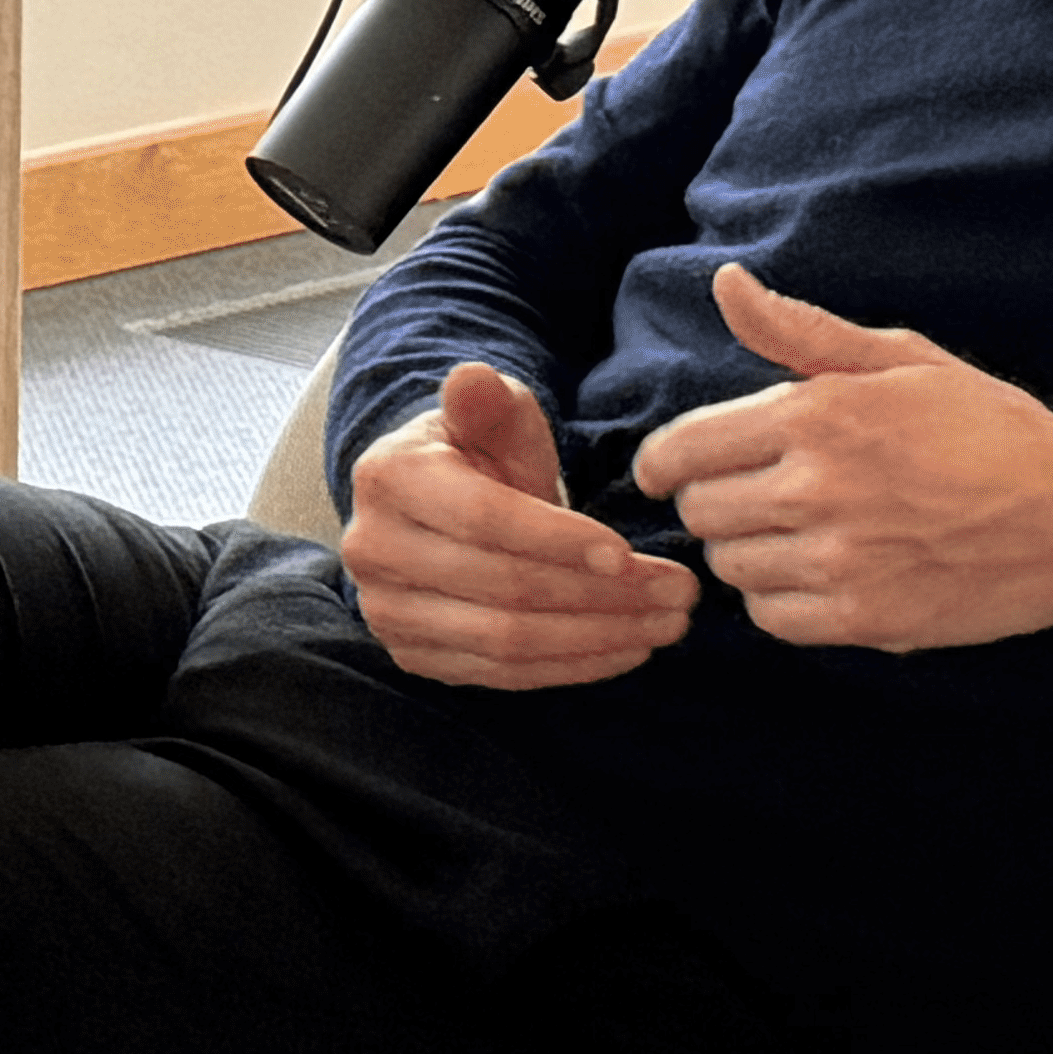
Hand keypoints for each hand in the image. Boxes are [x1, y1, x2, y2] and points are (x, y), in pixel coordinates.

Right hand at [340, 361, 699, 688]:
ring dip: (599, 636)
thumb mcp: (492, 419)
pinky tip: (626, 648)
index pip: (483, 519)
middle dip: (602, 595)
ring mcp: (386, 610)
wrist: (437, 510)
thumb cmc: (478, 456)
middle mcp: (373, 549)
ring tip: (666, 623)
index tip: (631, 553)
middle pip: (503, 586)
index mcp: (388, 478)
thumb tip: (472, 379)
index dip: (560, 539)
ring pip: (506, 639)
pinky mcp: (412, 655)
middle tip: (679, 593)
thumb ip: (489, 401)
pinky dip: (572, 666)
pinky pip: (501, 674)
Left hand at [629, 264, 1052, 653]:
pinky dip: (782, 601)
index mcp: (816, 416)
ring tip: (800, 534)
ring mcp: (840, 560)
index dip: (663, 465)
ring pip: (732, 566)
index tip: (665, 473)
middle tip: (760, 497)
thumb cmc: (991, 430)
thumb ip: (799, 331)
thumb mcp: (901, 360)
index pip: (681, 451)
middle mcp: (817, 489)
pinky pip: (772, 618)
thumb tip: (725, 282)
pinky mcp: (864, 620)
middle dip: (718, 502)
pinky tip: (821, 575)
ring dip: (751, 552)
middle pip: (701, 512)